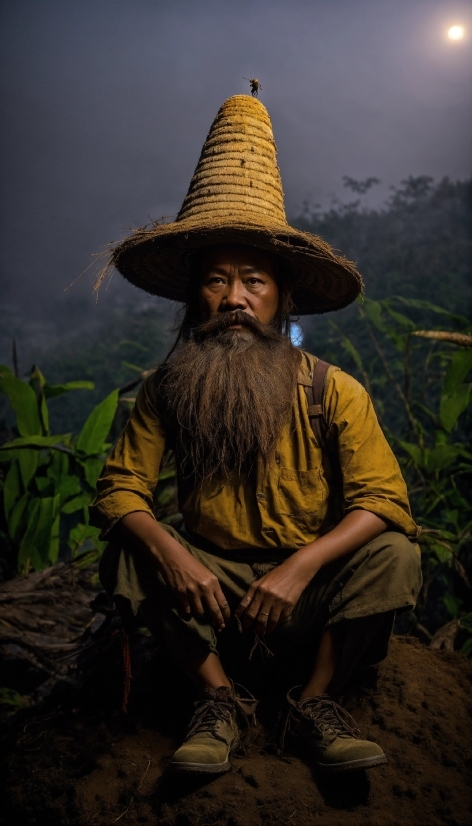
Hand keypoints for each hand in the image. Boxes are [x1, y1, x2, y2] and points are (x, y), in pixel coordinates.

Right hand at [118, 513, 230, 629]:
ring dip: (200, 615)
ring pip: (200, 612)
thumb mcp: (206, 574)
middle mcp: (204, 588)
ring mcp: (192, 593)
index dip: (226, 615)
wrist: (174, 558)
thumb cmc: (191, 564)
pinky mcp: (180, 595)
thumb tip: (217, 605)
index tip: (226, 622)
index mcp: (213, 582)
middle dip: (218, 621)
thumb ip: (212, 588)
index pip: (223, 603)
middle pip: (214, 611)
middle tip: (219, 628)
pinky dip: (188, 611)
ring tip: (200, 613)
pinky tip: (188, 609)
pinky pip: (187, 610)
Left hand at [235, 557, 313, 634]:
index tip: (239, 623)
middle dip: (249, 626)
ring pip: (267, 621)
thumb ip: (253, 593)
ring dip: (263, 629)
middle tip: (248, 631)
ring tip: (262, 631)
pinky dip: (275, 624)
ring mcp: (276, 601)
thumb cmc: (277, 575)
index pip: (244, 604)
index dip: (240, 616)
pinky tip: (273, 625)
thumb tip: (246, 609)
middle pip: (254, 615)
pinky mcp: (287, 606)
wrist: (295, 571)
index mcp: (257, 588)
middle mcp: (265, 595)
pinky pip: (279, 619)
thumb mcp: (262, 581)